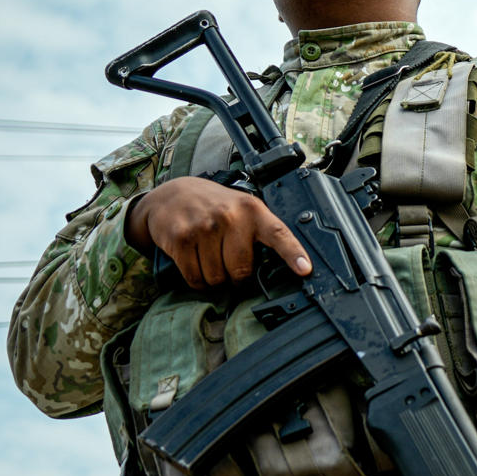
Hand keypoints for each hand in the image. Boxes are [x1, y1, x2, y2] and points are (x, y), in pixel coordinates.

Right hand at [125, 176, 312, 287]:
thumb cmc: (214, 207)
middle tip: (229, 264)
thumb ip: (261, 231)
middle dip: (236, 277)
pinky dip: (196, 280)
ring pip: (217, 278)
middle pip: (241, 270)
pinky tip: (196, 265)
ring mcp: (203, 227)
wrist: (172, 195)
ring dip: (214, 279)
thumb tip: (284, 266)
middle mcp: (229, 216)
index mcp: (252, 210)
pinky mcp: (181, 238)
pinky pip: (195, 277)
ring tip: (210, 260)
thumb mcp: (242, 209)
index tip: (304, 269)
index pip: (278, 234)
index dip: (293, 253)